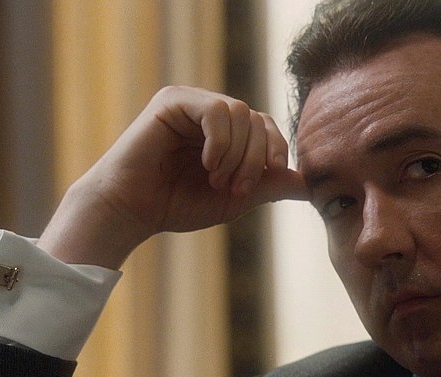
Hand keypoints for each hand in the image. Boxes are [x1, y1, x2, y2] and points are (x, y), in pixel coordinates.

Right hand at [37, 86, 308, 268]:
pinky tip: (208, 165)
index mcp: (225, 131)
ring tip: (218, 179)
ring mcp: (191, 103)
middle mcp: (209, 112)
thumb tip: (308, 184)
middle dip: (255, 158)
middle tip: (237, 188)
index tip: (270, 177)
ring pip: (241, 112)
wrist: (131, 211)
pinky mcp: (173, 101)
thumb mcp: (234, 198)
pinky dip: (221, 142)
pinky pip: (217, 110)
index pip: (265, 125)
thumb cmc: (176, 204)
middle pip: (257, 118)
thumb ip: (268, 186)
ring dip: (238, 153)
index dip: (276, 148)